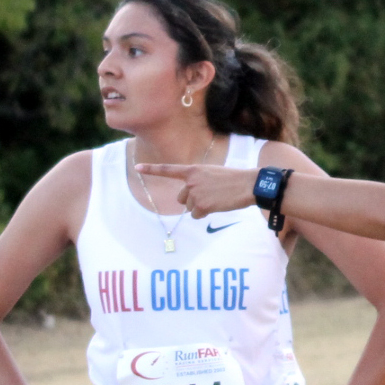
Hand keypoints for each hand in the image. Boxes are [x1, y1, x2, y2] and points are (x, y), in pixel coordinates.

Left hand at [135, 163, 257, 218]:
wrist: (247, 185)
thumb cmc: (234, 179)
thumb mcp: (212, 173)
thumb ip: (198, 180)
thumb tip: (192, 200)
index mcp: (193, 170)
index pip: (168, 170)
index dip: (151, 169)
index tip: (137, 168)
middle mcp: (190, 182)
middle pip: (182, 199)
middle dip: (192, 201)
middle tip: (210, 196)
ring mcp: (195, 194)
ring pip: (190, 208)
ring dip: (201, 208)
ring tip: (217, 200)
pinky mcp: (202, 206)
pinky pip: (197, 216)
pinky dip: (205, 214)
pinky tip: (217, 206)